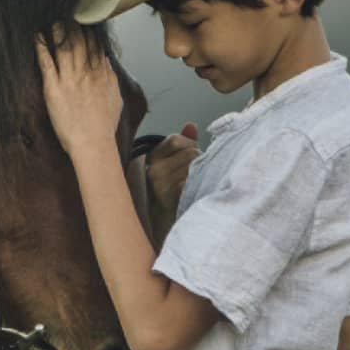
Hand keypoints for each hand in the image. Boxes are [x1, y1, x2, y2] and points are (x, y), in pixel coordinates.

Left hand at [34, 27, 123, 158]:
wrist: (93, 144)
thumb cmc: (103, 126)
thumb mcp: (115, 97)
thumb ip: (110, 77)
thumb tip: (105, 61)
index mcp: (102, 74)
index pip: (96, 45)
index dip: (89, 30)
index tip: (84, 18)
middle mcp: (86, 73)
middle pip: (80, 41)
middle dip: (74, 24)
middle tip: (67, 11)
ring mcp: (69, 80)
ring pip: (64, 47)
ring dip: (58, 30)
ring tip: (52, 17)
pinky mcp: (53, 89)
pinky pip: (46, 63)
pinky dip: (41, 48)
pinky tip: (37, 35)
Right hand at [147, 123, 198, 241]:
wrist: (163, 224)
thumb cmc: (172, 192)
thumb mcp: (173, 164)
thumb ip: (183, 143)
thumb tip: (191, 125)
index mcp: (151, 158)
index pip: (175, 139)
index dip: (189, 145)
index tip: (190, 157)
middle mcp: (152, 169)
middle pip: (189, 152)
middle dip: (198, 160)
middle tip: (194, 174)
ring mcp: (159, 183)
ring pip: (193, 165)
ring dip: (199, 173)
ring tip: (192, 183)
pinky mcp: (167, 195)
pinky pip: (191, 181)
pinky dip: (195, 185)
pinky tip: (191, 192)